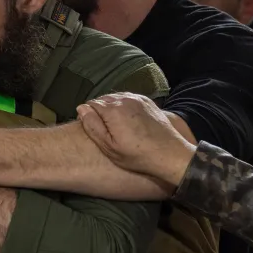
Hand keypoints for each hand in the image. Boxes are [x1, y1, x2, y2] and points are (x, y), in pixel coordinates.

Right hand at [77, 93, 195, 185]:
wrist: (170, 154)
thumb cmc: (137, 155)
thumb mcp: (109, 147)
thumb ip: (92, 126)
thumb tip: (81, 108)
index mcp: (113, 110)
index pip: (90, 104)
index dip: (89, 116)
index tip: (95, 130)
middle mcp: (125, 99)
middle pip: (102, 99)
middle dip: (100, 111)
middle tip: (106, 130)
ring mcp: (138, 99)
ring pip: (115, 98)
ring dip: (112, 108)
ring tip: (116, 126)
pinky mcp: (147, 101)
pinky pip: (128, 98)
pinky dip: (124, 106)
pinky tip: (128, 121)